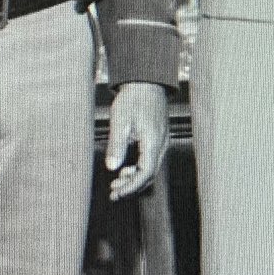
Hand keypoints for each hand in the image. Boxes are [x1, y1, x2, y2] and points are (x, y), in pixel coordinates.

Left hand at [105, 82, 169, 199]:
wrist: (146, 81)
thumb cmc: (133, 98)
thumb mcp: (120, 121)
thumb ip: (116, 146)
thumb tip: (112, 167)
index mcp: (153, 141)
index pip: (146, 173)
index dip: (131, 187)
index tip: (117, 194)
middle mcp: (161, 143)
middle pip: (150, 174)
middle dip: (132, 187)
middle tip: (113, 193)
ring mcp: (162, 140)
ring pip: (151, 168)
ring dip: (135, 179)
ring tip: (116, 183)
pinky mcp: (159, 137)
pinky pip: (151, 160)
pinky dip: (139, 169)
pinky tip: (125, 169)